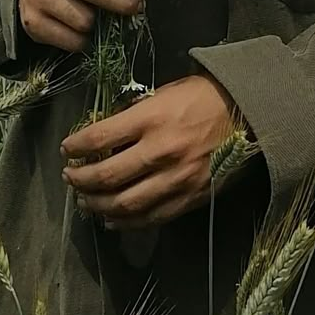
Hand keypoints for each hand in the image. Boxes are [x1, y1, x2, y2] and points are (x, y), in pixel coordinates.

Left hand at [60, 74, 234, 229]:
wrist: (247, 113)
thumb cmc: (204, 95)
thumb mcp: (165, 92)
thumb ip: (136, 113)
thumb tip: (107, 133)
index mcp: (152, 118)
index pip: (100, 137)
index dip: (77, 146)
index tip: (67, 149)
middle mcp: (160, 151)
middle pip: (107, 175)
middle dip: (81, 179)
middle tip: (70, 178)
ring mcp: (176, 178)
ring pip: (125, 203)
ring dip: (98, 205)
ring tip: (85, 201)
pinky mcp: (189, 197)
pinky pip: (151, 216)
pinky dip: (126, 221)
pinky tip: (112, 219)